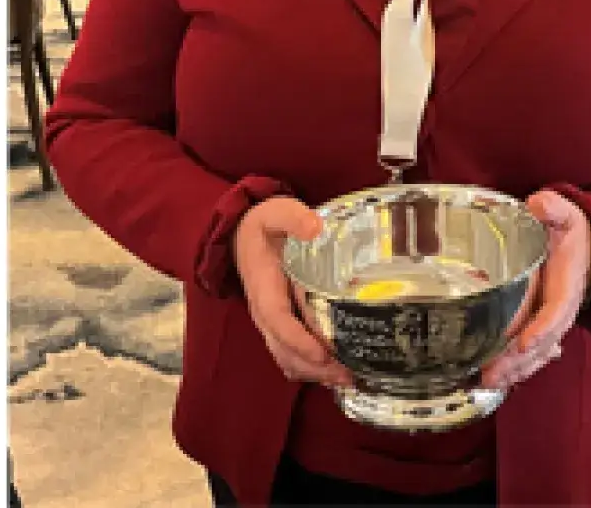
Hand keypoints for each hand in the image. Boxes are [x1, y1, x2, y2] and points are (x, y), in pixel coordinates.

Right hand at [233, 195, 353, 387]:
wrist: (242, 235)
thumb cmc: (265, 225)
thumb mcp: (276, 212)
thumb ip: (294, 218)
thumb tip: (316, 229)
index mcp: (264, 287)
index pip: (278, 320)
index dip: (298, 340)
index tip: (322, 354)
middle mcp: (264, 312)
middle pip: (285, 349)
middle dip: (315, 367)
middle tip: (348, 375)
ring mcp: (271, 323)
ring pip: (287, 358)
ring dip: (315, 373)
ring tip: (348, 379)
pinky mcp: (280, 326)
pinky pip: (290, 355)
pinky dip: (310, 369)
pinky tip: (336, 372)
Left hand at [479, 190, 590, 390]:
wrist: (589, 244)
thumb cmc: (572, 231)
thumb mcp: (567, 213)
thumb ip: (555, 208)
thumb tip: (539, 203)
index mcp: (567, 286)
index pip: (556, 312)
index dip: (541, 329)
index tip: (523, 344)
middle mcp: (562, 310)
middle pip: (542, 343)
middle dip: (517, 362)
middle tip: (489, 375)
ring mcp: (553, 322)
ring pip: (536, 354)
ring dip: (513, 371)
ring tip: (485, 383)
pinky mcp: (543, 326)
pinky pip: (532, 353)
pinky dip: (515, 368)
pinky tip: (494, 379)